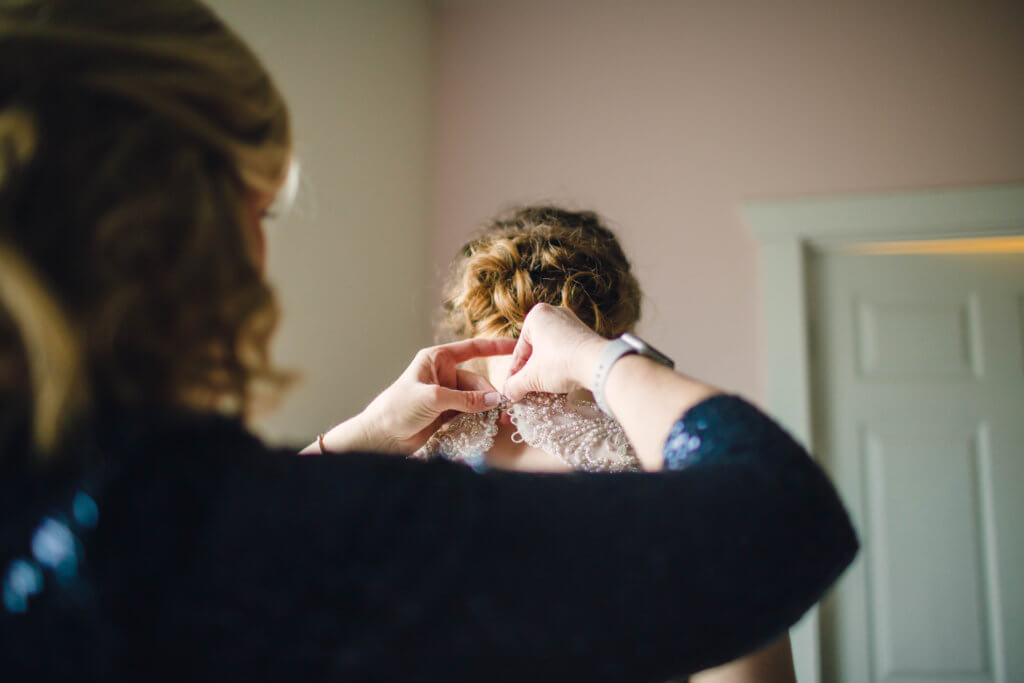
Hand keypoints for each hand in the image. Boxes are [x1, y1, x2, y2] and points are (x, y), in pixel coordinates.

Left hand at [346, 338, 516, 452]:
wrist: (382, 436)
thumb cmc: (397, 408)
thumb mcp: (433, 398)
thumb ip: (466, 399)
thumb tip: (496, 400)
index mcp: (437, 359)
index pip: (472, 348)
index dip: (495, 346)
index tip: (516, 345)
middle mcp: (444, 374)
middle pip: (478, 380)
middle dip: (491, 394)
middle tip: (504, 409)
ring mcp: (447, 394)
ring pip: (477, 398)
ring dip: (488, 409)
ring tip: (499, 421)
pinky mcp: (448, 413)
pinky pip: (471, 412)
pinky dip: (480, 418)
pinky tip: (488, 425)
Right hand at [502, 304, 606, 401]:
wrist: (598, 365)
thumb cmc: (561, 363)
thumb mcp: (532, 378)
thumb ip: (515, 385)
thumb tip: (509, 393)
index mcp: (536, 316)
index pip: (519, 350)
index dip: (513, 374)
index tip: (511, 388)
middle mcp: (555, 313)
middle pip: (535, 350)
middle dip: (530, 372)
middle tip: (526, 390)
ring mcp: (572, 323)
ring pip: (551, 352)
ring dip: (545, 372)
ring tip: (542, 391)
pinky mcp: (586, 335)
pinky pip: (566, 352)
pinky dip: (560, 367)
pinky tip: (560, 384)